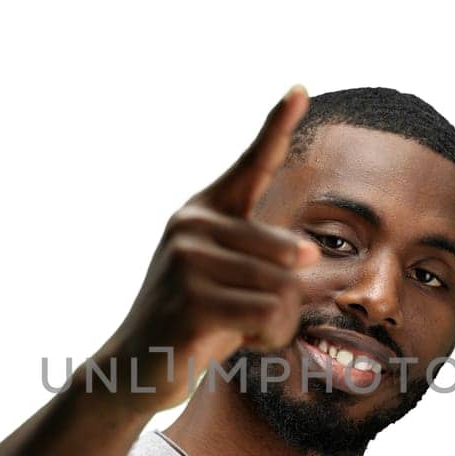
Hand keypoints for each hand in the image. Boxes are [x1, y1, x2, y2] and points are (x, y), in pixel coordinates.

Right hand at [94, 85, 319, 412]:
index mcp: (203, 212)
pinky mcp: (192, 301)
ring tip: (238, 331)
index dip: (277, 125)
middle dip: (289, 300)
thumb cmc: (195, 323)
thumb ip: (270, 264)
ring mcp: (188, 261)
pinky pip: (270, 316)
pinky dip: (267, 339)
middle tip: (254, 318)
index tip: (300, 88)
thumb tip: (319, 256)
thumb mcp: (233, 283)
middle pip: (292, 256)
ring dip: (276, 324)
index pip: (250, 164)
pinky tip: (234, 343)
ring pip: (284, 291)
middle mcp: (192, 226)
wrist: (135, 368)